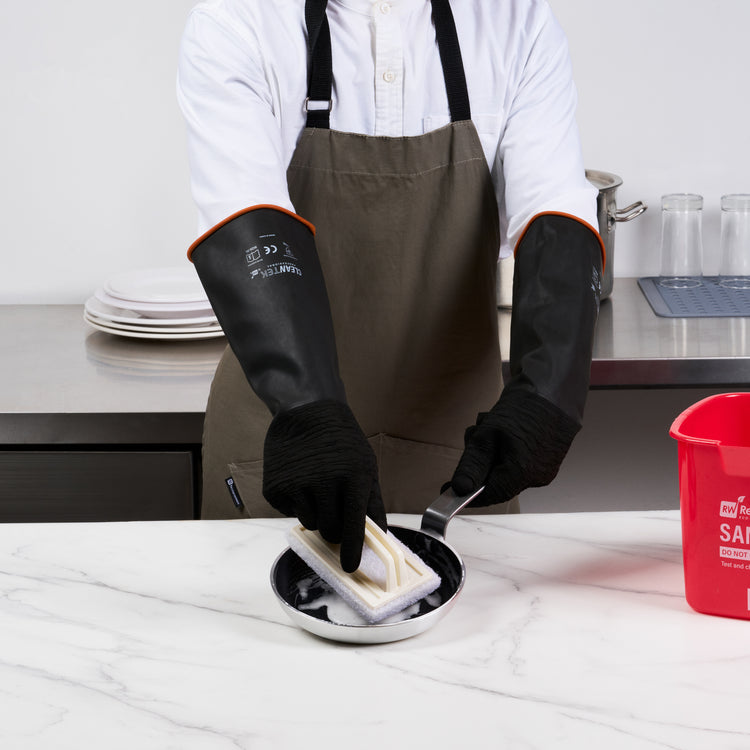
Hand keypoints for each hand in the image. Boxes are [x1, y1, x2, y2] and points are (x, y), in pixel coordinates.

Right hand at [262, 400, 385, 571]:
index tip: (350, 568)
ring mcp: (295, 485)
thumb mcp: (366, 465)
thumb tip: (379, 535)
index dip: (352, 551)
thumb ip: (372, 502)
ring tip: (317, 487)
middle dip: (335, 528)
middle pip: (329, 531)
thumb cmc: (342, 440)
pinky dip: (296, 503)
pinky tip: (300, 479)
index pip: (353, 526)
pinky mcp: (274, 487)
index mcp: (351, 478)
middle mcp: (322, 483)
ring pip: (309, 523)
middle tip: (335, 510)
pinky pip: (289, 512)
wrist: (306, 410)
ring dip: (316, 514)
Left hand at [450, 388, 579, 505]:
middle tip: (475, 434)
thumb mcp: (488, 434)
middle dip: (479, 461)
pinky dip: (505, 448)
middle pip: (495, 481)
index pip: (488, 496)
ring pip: (504, 469)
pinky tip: (506, 425)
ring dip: (490, 450)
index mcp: (522, 474)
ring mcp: (543, 469)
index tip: (449, 486)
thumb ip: (472, 465)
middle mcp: (536, 478)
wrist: (554, 389)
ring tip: (491, 422)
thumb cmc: (523, 409)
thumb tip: (459, 489)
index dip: (466, 492)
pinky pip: (517, 461)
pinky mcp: (546, 460)